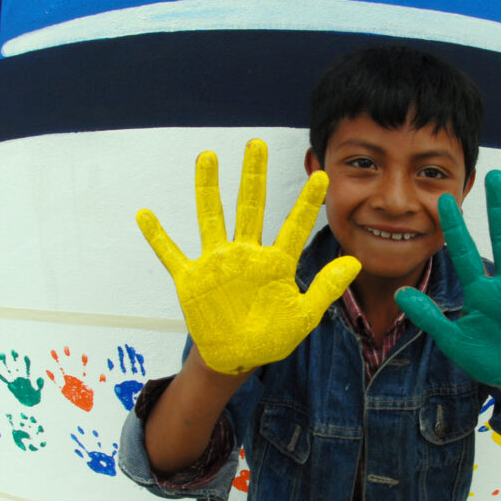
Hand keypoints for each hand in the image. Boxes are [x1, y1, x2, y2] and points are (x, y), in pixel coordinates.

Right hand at [136, 140, 360, 373]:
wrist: (238, 356)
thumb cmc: (272, 336)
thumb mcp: (303, 315)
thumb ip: (325, 288)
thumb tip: (355, 263)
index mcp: (275, 264)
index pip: (294, 227)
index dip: (308, 203)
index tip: (321, 174)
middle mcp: (246, 255)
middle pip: (251, 208)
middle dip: (254, 177)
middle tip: (257, 144)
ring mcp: (217, 264)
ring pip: (212, 218)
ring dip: (208, 189)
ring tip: (208, 156)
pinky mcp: (192, 279)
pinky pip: (171, 254)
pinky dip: (157, 238)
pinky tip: (145, 214)